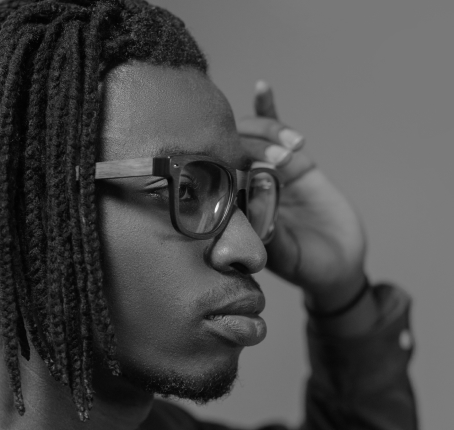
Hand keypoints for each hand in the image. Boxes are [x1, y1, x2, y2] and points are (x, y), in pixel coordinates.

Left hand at [238, 82, 366, 311]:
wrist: (340, 264)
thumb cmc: (309, 267)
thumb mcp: (290, 257)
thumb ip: (272, 234)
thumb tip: (256, 208)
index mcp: (237, 210)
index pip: (219, 180)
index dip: (221, 164)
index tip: (223, 156)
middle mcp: (246, 188)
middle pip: (234, 152)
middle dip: (252, 147)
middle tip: (280, 159)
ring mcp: (268, 173)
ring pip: (255, 138)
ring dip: (270, 134)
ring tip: (294, 146)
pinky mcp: (294, 164)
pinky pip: (277, 134)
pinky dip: (269, 111)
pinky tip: (262, 87)